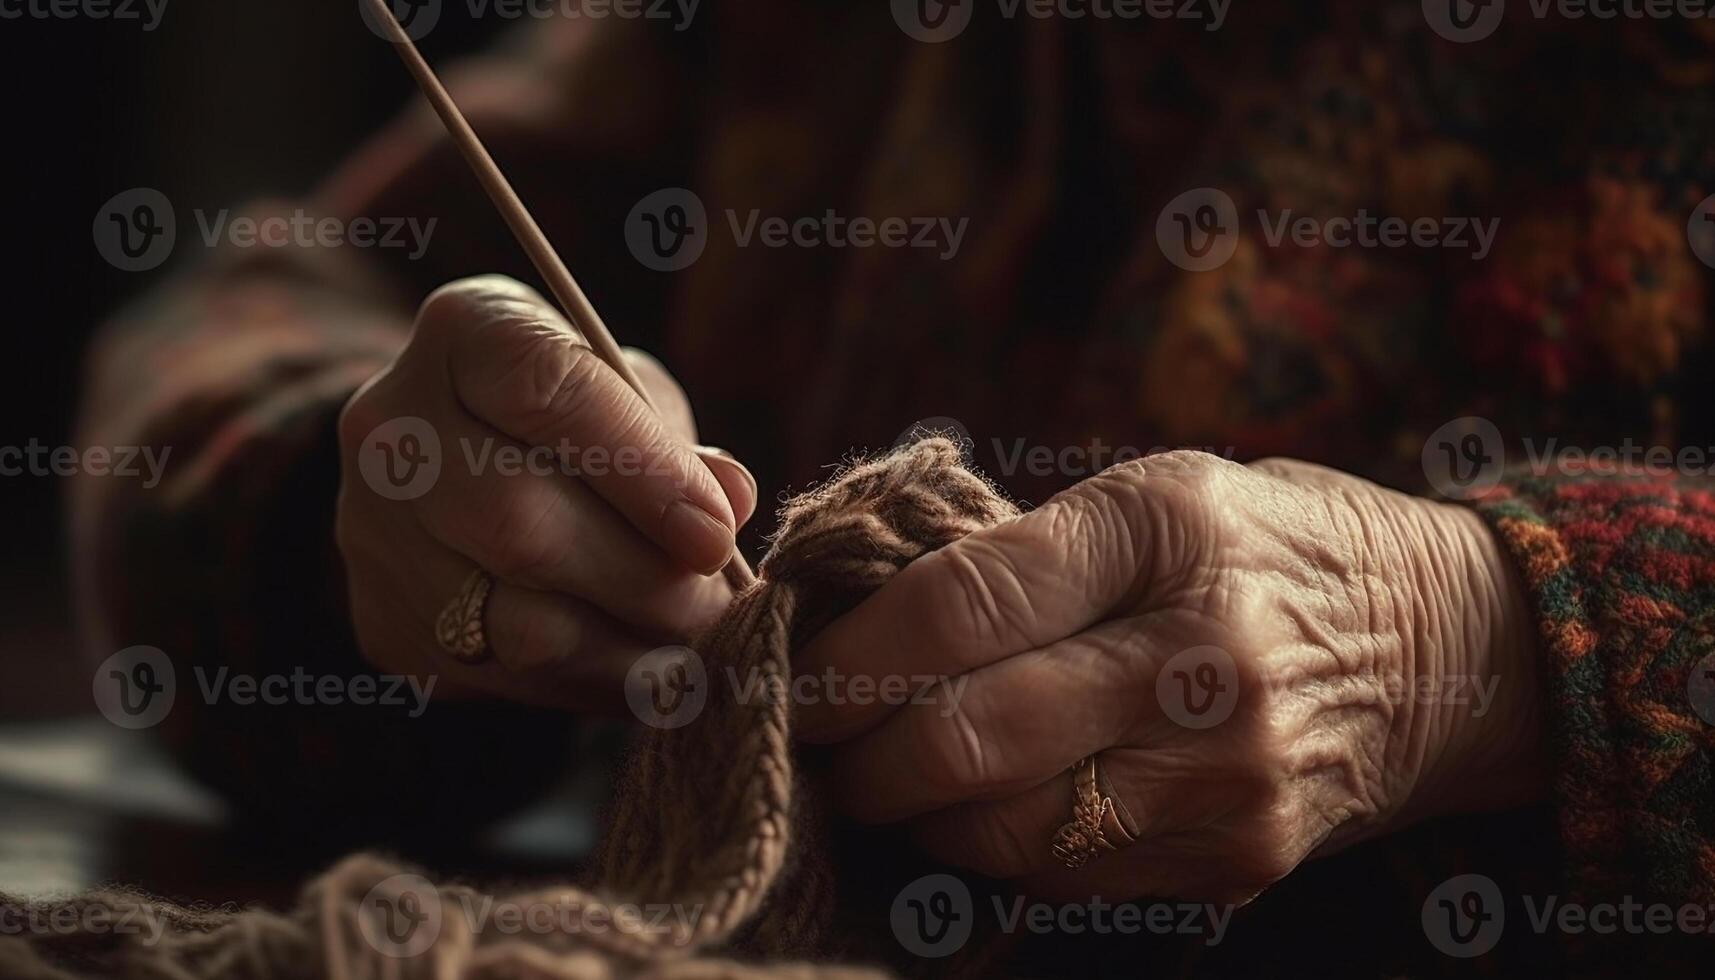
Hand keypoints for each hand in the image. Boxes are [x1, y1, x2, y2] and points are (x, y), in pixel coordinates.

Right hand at [336, 275, 754, 711]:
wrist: (454, 478)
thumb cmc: (573, 421)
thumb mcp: (631, 397)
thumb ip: (677, 443)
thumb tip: (729, 501)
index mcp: (466, 332)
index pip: (545, 390)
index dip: (643, 469)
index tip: (714, 533)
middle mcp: (395, 426)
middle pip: (520, 521)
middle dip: (644, 578)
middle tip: (719, 607)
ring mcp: (374, 531)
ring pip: (513, 620)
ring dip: (626, 645)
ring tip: (693, 645)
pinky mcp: (384, 622)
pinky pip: (507, 676)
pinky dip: (594, 683)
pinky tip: (642, 668)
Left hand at [795, 451, 1541, 903]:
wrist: (1441, 650)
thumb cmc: (1263, 548)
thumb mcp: (1157, 493)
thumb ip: (1017, 553)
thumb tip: (853, 615)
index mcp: (1167, 529)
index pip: (961, 605)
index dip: (848, 653)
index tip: (790, 670)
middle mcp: (1202, 657)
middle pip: (967, 736)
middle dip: (854, 753)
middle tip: (810, 740)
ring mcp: (1226, 776)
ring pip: (1001, 829)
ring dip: (910, 812)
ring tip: (878, 776)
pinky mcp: (1236, 860)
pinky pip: (1062, 877)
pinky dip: (992, 849)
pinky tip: (974, 810)